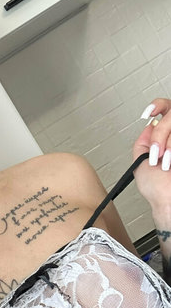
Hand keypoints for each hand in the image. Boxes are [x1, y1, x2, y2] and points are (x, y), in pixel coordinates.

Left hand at [133, 98, 170, 215]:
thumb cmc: (157, 189)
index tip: (149, 113)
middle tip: (157, 152)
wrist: (169, 201)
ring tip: (166, 162)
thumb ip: (144, 141)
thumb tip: (150, 123)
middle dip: (160, 134)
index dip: (157, 106)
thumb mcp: (140, 162)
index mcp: (163, 139)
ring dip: (168, 145)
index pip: (164, 109)